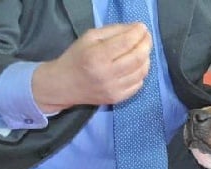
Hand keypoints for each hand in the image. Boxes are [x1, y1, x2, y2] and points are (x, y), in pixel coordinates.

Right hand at [32, 23, 152, 113]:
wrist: (63, 84)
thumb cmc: (77, 57)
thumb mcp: (89, 37)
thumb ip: (113, 31)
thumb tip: (136, 29)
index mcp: (97, 56)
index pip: (126, 43)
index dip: (138, 33)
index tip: (142, 28)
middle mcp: (106, 74)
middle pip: (137, 57)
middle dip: (146, 45)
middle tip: (147, 38)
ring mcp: (113, 88)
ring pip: (141, 72)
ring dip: (146, 58)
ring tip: (143, 51)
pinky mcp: (117, 98)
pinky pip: (138, 84)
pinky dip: (141, 72)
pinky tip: (137, 66)